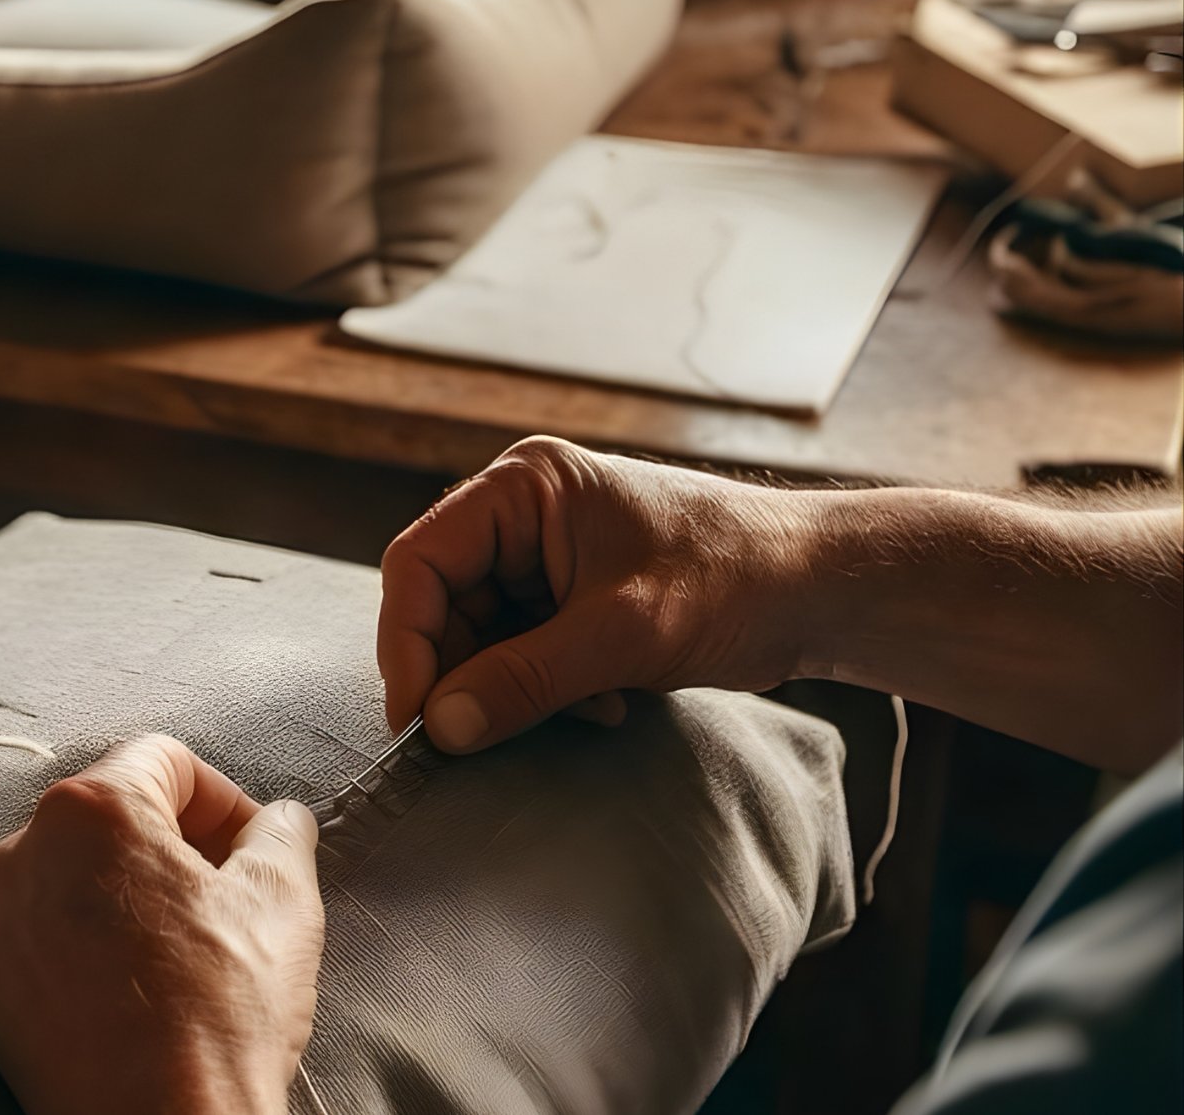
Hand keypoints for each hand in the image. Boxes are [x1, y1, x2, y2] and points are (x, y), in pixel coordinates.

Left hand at [0, 735, 323, 1114]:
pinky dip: (89, 945)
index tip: (250, 847)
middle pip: (114, 814)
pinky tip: (139, 988)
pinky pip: (45, 935)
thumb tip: (278, 822)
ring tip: (184, 947)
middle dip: (176, 844)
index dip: (223, 800)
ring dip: (132, 893)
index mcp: (92, 810)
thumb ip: (281, 831)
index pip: (165, 760)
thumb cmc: (218, 1017)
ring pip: (77, 874)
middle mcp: (26, 852)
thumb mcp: (283, 897)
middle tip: (226, 895)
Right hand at [377, 439, 806, 753]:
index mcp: (523, 487)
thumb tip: (440, 728)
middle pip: (445, 601)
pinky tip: (602, 704)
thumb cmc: (732, 580)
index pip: (421, 561)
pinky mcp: (572, 592)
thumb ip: (525, 679)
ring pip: (482, 632)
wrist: (817, 589)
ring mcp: (547, 552)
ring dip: (511, 686)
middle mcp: (523, 511)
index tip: (417, 719)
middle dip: (465, 672)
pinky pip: (522, 646)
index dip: (408, 642)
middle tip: (481, 736)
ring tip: (578, 710)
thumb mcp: (622, 635)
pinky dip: (545, 686)